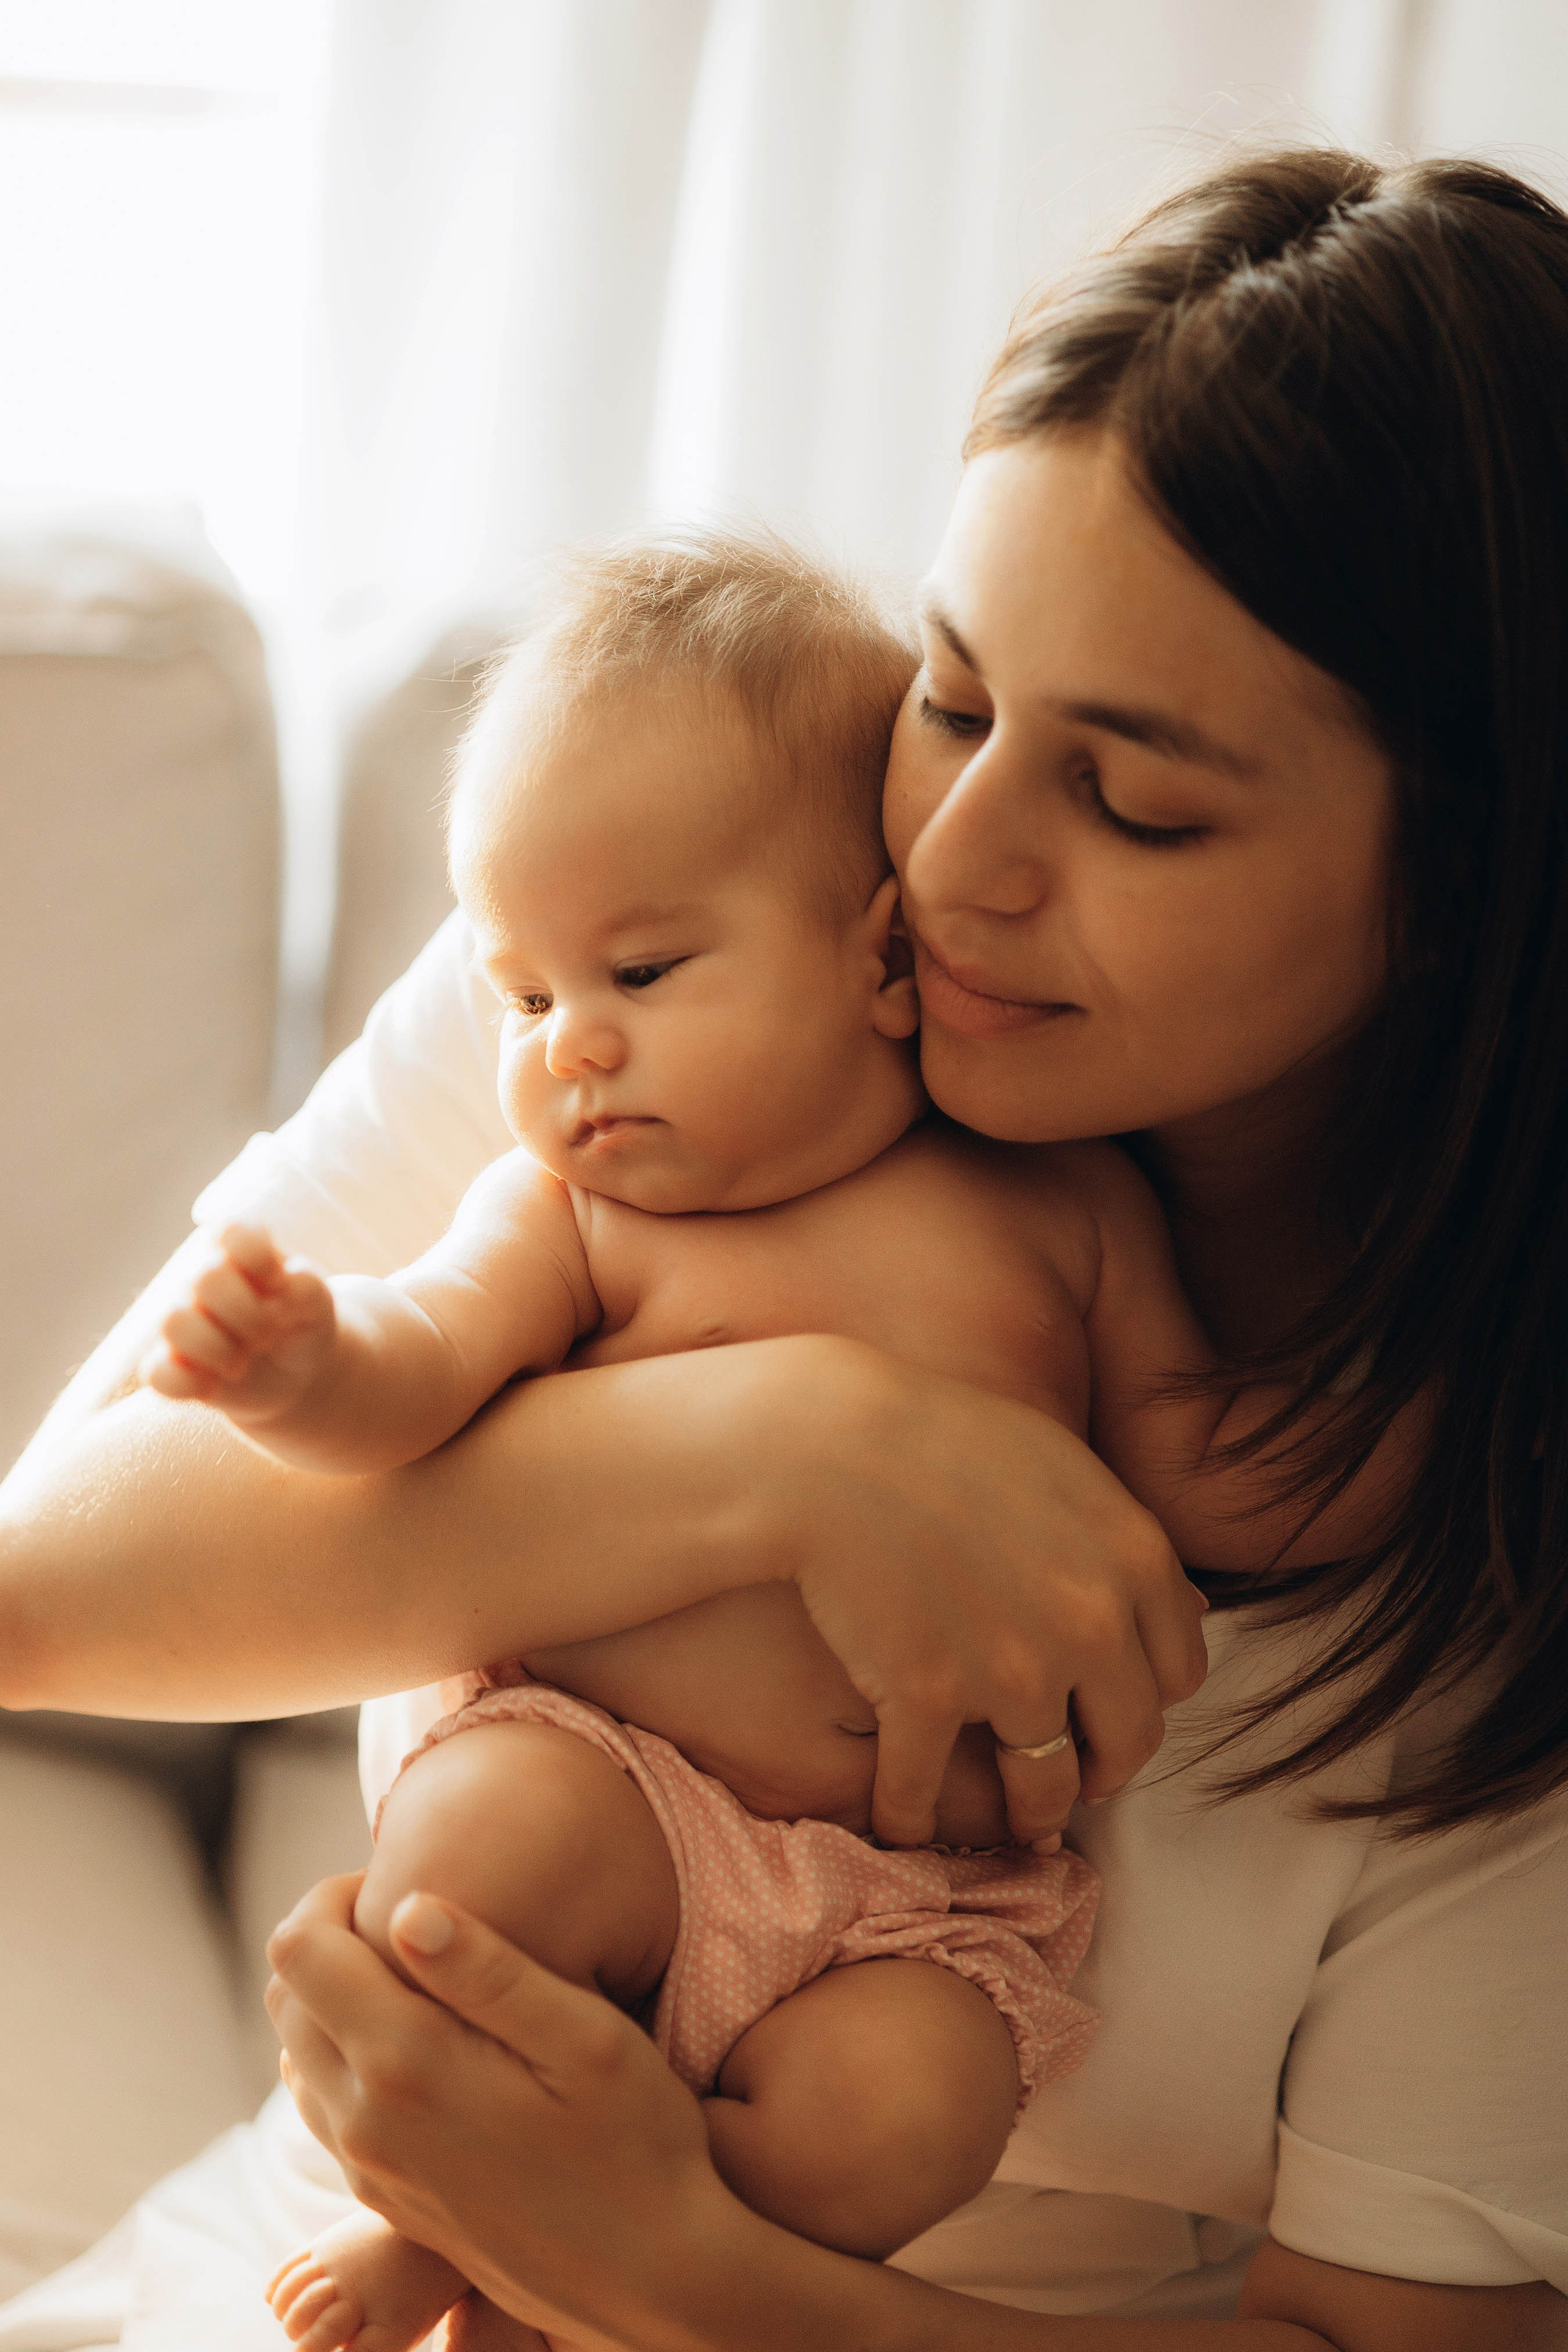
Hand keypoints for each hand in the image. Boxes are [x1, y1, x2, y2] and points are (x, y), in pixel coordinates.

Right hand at [139, 1223, 335, 1422]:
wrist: (294, 1372)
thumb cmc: (301, 1322)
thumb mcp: (318, 1303)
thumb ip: (307, 1286)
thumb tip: (284, 1283)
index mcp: (237, 1250)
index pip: (230, 1232)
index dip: (259, 1260)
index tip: (279, 1284)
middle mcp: (201, 1279)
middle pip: (206, 1279)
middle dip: (250, 1316)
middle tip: (270, 1335)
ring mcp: (182, 1320)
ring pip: (174, 1322)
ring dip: (218, 1350)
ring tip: (242, 1364)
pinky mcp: (170, 1364)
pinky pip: (156, 1372)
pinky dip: (189, 1384)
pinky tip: (216, 1385)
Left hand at [265, 1875, 740, 2351]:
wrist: (649, 2277)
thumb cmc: (636, 2143)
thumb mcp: (587, 2038)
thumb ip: (492, 1971)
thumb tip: (409, 1908)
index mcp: (409, 2066)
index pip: (300, 1949)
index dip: (334, 1894)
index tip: (401, 1882)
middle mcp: (367, 2122)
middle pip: (286, 1993)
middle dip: (332, 1935)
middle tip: (416, 1921)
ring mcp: (369, 2168)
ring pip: (297, 2050)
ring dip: (339, 1996)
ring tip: (425, 1978)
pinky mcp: (382, 2199)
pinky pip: (324, 2105)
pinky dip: (350, 2053)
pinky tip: (428, 2042)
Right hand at [774, 1341, 1208, 1847]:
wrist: (831, 1442)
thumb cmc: (943, 1439)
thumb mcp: (1067, 1469)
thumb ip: (1126, 1543)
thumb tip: (1190, 1604)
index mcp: (1136, 1560)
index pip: (1179, 1674)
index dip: (1144, 1700)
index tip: (1110, 1713)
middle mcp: (1089, 1625)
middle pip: (1127, 1741)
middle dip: (1100, 1770)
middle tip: (1071, 1778)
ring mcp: (1009, 1670)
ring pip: (1043, 1787)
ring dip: (1028, 1814)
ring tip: (1011, 1821)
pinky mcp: (925, 1695)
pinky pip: (925, 1793)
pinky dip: (909, 1817)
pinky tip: (897, 1820)